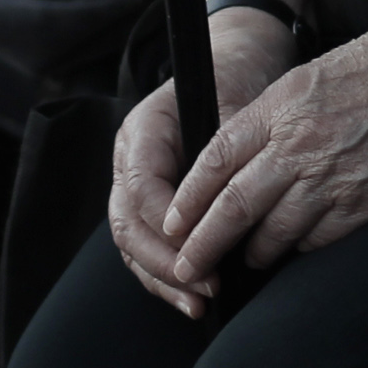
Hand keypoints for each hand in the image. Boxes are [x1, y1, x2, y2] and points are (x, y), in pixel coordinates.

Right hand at [109, 15, 299, 316]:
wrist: (238, 62)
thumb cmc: (240, 78)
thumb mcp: (240, 104)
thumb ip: (229, 153)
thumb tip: (236, 204)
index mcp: (145, 128)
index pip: (141, 184)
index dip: (166, 222)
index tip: (198, 248)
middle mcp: (130, 158)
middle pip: (128, 221)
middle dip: (163, 261)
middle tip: (205, 287)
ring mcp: (135, 183)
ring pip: (131, 242)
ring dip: (162, 278)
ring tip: (199, 304)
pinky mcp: (151, 205)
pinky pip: (146, 247)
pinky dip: (165, 276)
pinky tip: (191, 300)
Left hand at [153, 10, 367, 304]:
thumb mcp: (317, 75)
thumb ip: (277, 117)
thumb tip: (240, 156)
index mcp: (283, 106)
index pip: (216, 160)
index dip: (189, 197)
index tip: (173, 221)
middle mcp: (301, 146)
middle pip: (233, 208)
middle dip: (203, 245)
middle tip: (187, 266)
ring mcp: (335, 179)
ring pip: (274, 234)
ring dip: (253, 252)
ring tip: (244, 260)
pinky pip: (318, 239)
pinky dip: (301, 247)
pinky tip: (298, 246)